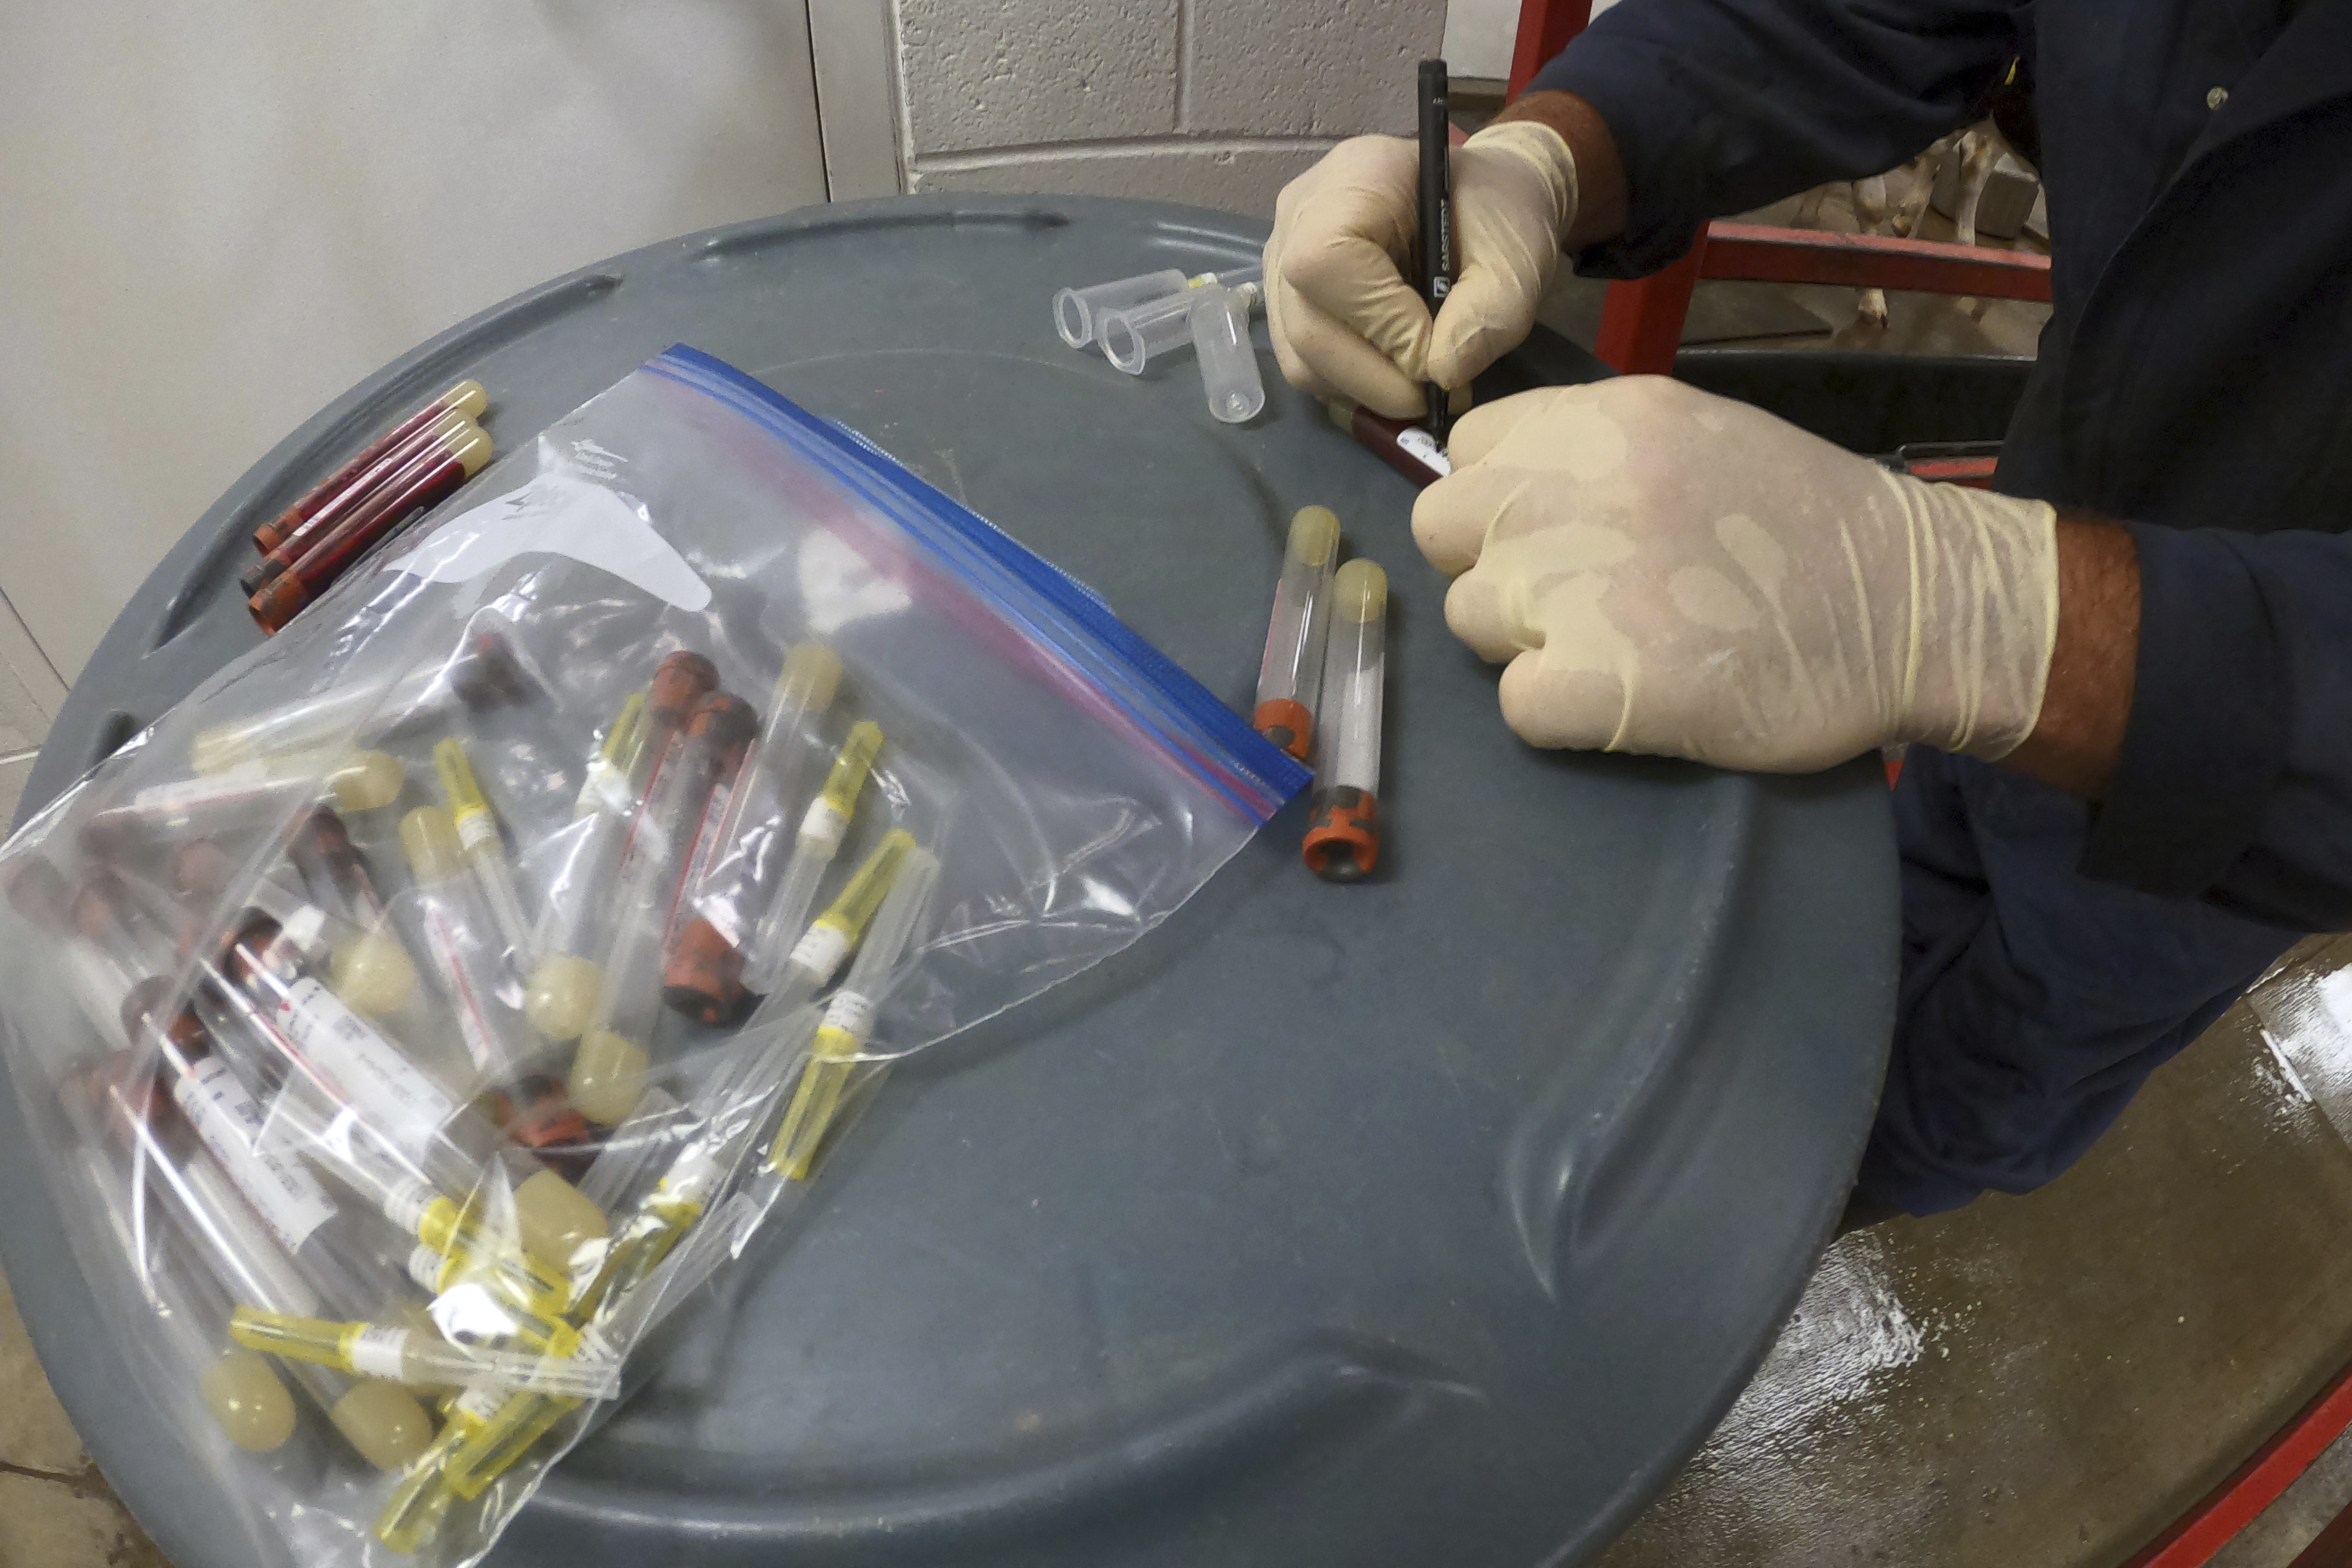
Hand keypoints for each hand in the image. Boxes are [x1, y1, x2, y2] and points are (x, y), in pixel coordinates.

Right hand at [1263, 122, 1578, 418]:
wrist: (1483, 205)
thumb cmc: (1500, 214)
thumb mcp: (1517, 257)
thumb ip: (1491, 314)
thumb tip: (1441, 374)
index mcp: (1355, 178)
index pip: (1328, 265)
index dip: (1382, 326)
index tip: (1439, 354)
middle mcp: (1299, 216)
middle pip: (1307, 326)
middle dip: (1377, 379)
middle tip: (1437, 396)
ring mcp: (1280, 260)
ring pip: (1299, 358)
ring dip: (1365, 390)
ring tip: (1420, 382)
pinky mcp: (1284, 300)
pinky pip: (1302, 364)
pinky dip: (1351, 384)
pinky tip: (1393, 370)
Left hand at [1412, 378, 2060, 772]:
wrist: (1916, 607)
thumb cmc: (1812, 528)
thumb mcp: (1697, 437)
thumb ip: (1597, 452)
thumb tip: (1510, 485)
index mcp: (1605, 420)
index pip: (1470, 449)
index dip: (1497, 500)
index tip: (1546, 531)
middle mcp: (1577, 488)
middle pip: (1442, 531)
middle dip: (1489, 566)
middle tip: (1566, 597)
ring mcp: (1581, 585)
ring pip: (1470, 617)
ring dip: (1524, 642)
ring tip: (1614, 645)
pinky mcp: (1601, 681)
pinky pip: (1515, 704)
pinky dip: (1558, 713)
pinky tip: (1624, 696)